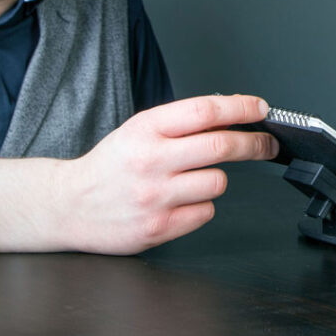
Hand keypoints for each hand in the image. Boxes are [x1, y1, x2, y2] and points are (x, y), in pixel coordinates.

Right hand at [57, 94, 277, 253]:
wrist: (69, 205)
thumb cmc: (110, 165)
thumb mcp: (138, 130)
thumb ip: (180, 123)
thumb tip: (231, 115)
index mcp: (145, 129)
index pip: (205, 111)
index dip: (240, 107)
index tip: (261, 108)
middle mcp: (150, 160)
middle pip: (221, 146)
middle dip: (254, 143)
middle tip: (267, 143)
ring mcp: (155, 197)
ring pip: (218, 182)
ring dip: (216, 179)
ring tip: (193, 179)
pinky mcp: (158, 228)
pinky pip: (205, 212)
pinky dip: (201, 205)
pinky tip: (180, 201)